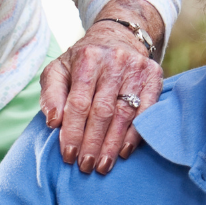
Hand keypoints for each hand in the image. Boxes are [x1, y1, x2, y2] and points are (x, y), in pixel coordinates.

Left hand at [39, 10, 161, 174]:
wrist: (118, 38)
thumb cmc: (82, 61)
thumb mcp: (58, 70)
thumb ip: (51, 94)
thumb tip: (53, 121)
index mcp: (86, 58)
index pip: (79, 102)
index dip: (73, 131)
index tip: (68, 155)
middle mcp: (114, 61)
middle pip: (102, 111)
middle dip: (93, 142)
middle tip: (86, 165)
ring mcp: (137, 68)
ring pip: (124, 113)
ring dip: (113, 143)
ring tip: (104, 165)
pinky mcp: (154, 76)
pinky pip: (146, 111)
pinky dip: (136, 133)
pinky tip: (124, 151)